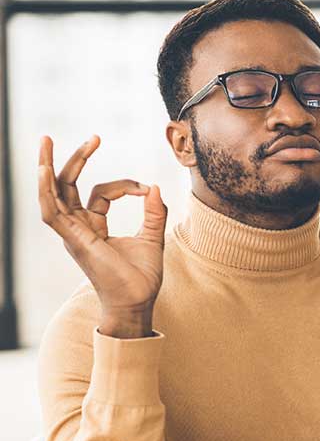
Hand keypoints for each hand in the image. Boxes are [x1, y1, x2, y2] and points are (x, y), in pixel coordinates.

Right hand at [38, 134, 168, 333]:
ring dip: (48, 166)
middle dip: (76, 159)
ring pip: (54, 193)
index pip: (100, 193)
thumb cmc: (142, 279)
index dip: (125, 185)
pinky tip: (44, 169)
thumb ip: (154, 213)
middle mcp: (78, 228)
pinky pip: (52, 212)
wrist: (137, 303)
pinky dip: (46, 190)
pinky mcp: (73, 240)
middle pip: (69, 186)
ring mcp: (72, 234)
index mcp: (93, 227)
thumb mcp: (153, 239)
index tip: (146, 189)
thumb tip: (154, 187)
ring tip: (46, 141)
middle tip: (94, 137)